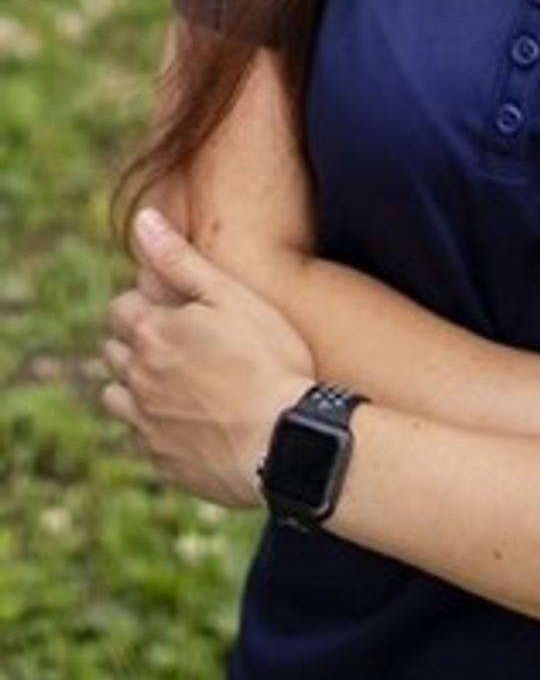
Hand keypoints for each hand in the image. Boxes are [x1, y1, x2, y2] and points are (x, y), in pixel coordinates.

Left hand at [101, 208, 313, 505]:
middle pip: (114, 350)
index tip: (179, 309)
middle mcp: (137, 377)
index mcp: (151, 333)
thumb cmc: (268, 361)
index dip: (147, 304)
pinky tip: (194, 421)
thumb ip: (180, 260)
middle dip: (136, 341)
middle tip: (182, 342)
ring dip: (136, 384)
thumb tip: (142, 220)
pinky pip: (143, 437)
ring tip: (178, 382)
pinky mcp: (162, 460)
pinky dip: (157, 425)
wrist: (285, 442)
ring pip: (117, 396)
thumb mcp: (231, 297)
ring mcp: (146, 423)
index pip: (121, 308)